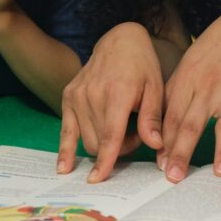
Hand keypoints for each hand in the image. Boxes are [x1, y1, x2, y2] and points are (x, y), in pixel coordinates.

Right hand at [57, 22, 163, 179]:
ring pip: (86, 139)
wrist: (120, 41)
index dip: (105, 159)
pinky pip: (66, 130)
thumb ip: (153, 118)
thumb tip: (155, 145)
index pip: (109, 134)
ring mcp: (77, 95)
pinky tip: (64, 167)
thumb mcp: (156, 88)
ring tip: (121, 130)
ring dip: (103, 145)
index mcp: (117, 92)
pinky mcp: (68, 96)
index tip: (99, 179)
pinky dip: (65, 149)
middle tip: (136, 136)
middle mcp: (92, 94)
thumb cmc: (142, 66)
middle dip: (117, 149)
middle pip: (98, 142)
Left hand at [160, 5, 220, 182]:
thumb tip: (161, 127)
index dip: (164, 142)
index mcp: (187, 79)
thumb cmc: (214, 47)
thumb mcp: (188, 64)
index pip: (171, 116)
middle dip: (180, 153)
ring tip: (220, 173)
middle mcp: (206, 86)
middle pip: (190, 124)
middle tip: (174, 177)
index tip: (160, 164)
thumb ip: (175, 93)